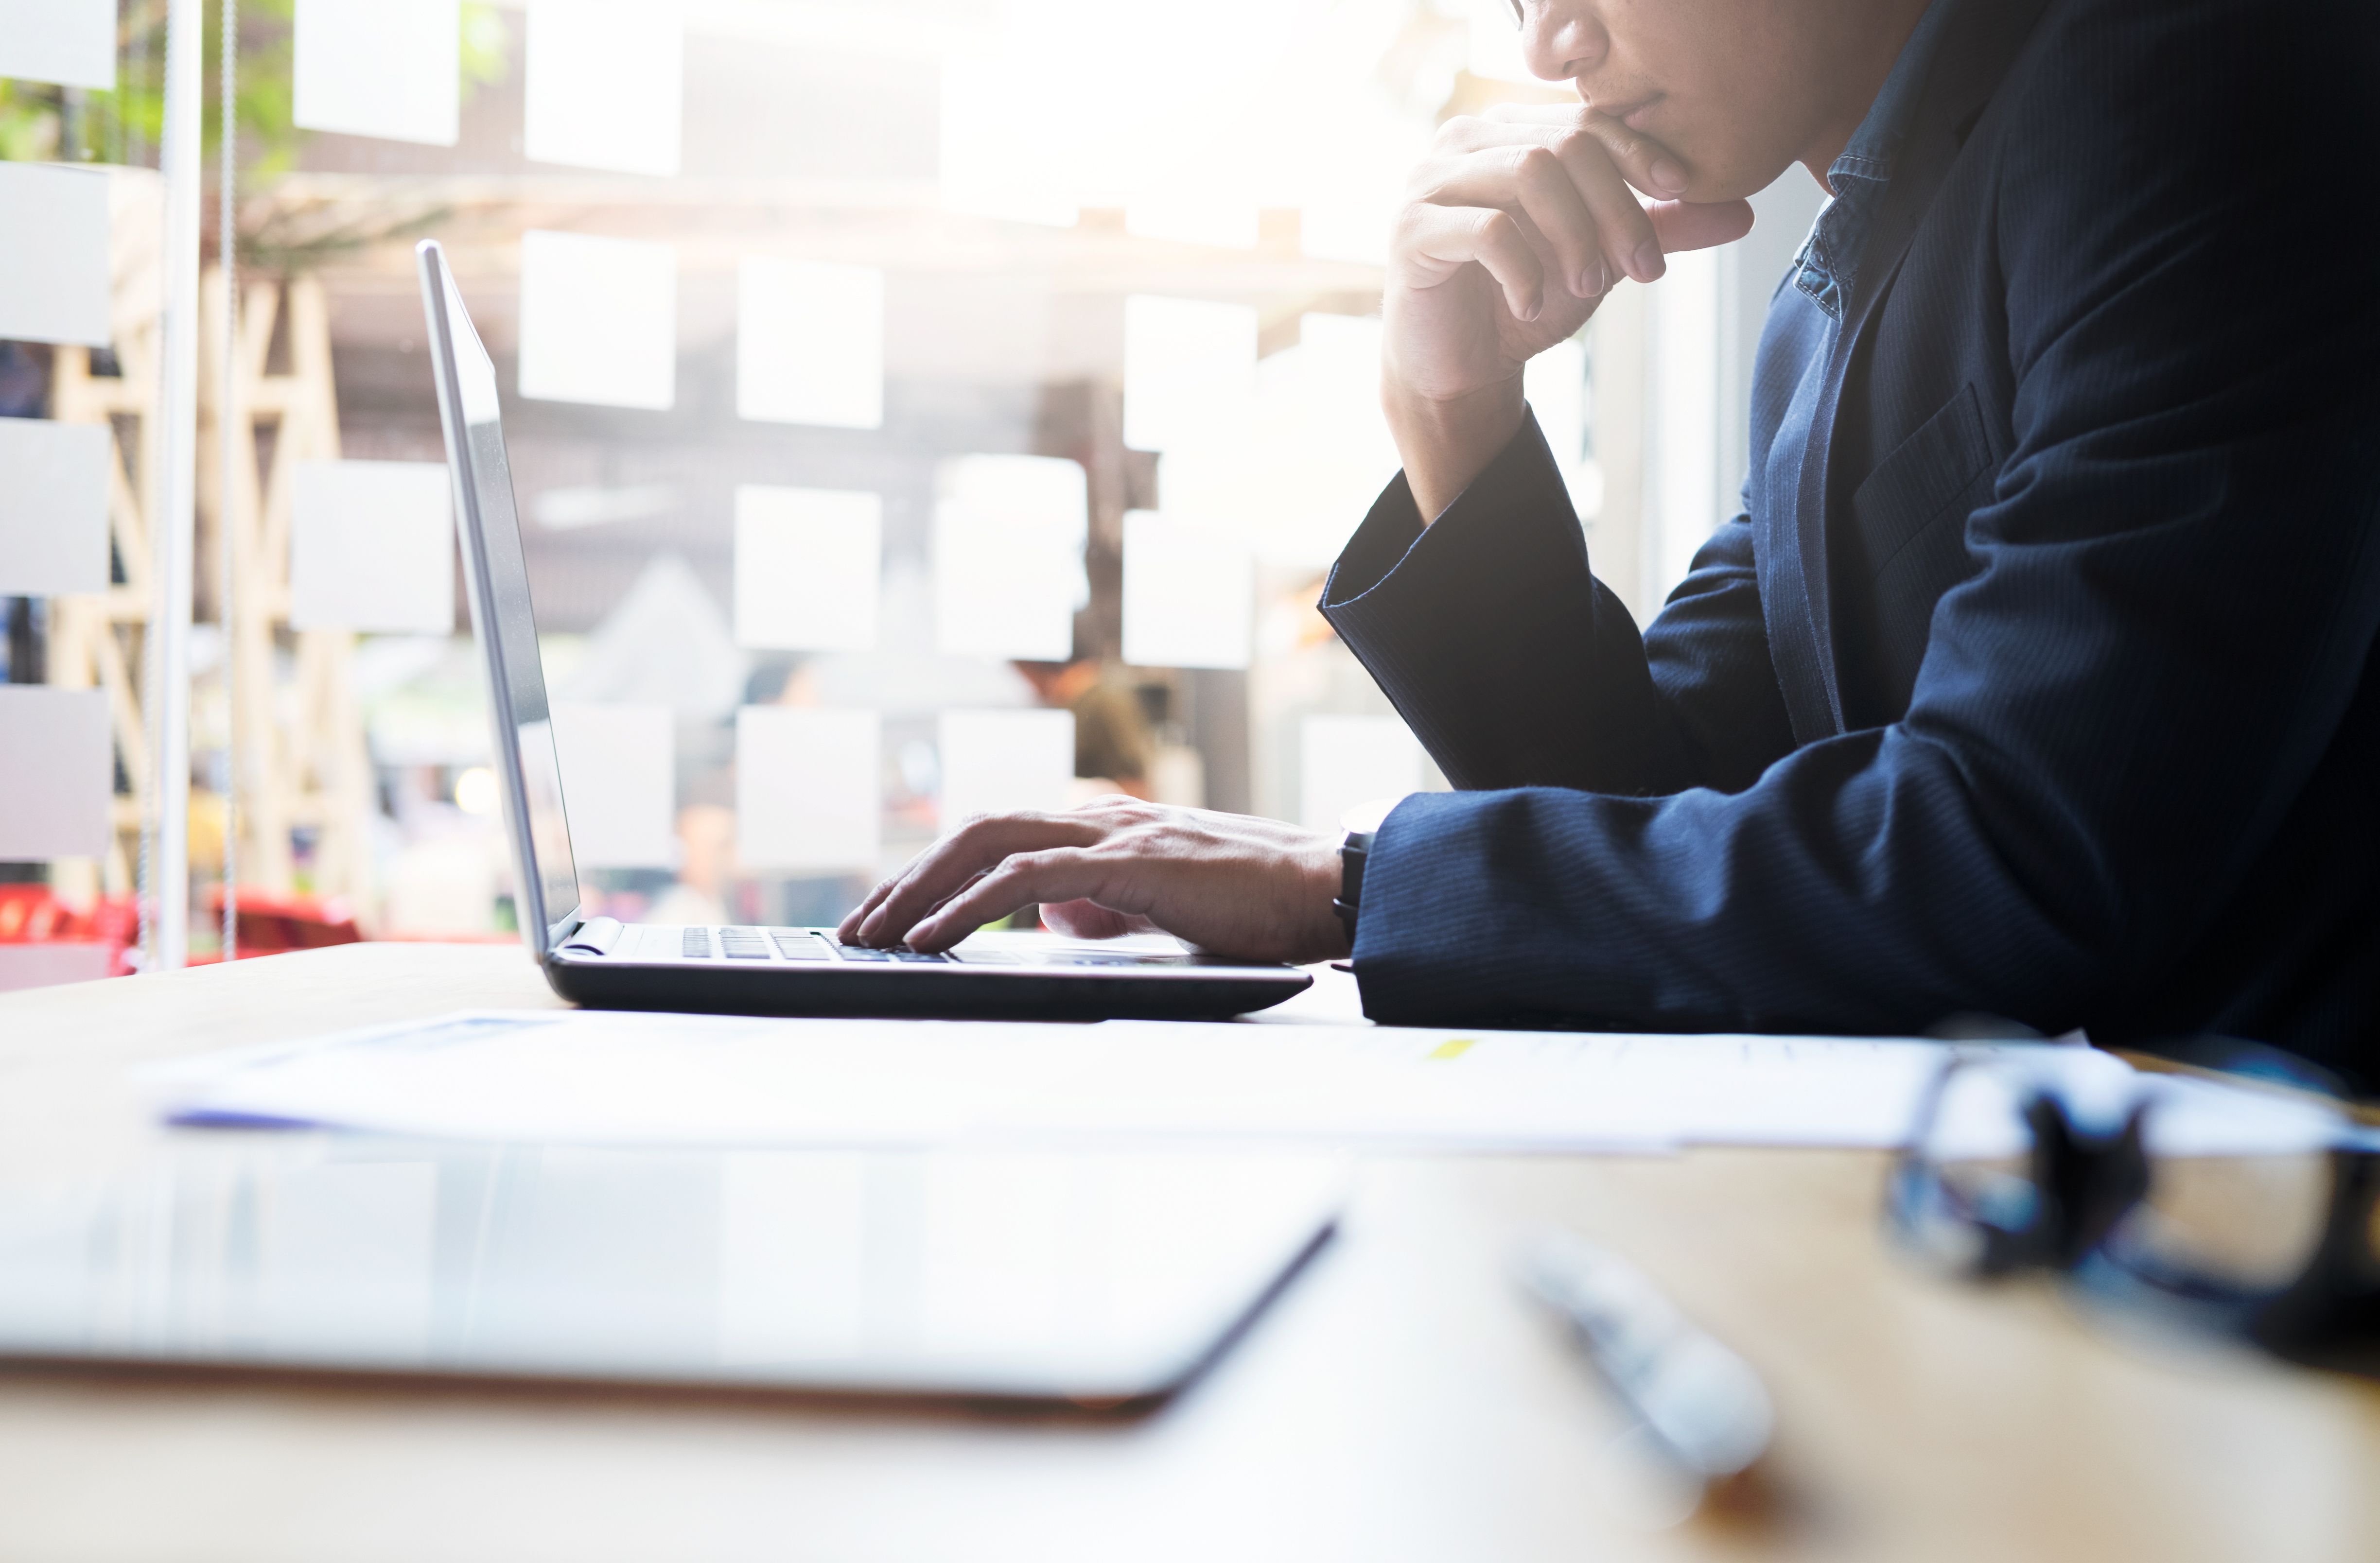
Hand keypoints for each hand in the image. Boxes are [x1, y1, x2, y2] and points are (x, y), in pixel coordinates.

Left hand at [837, 796, 1349, 965]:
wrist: (1326, 890)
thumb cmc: (1256, 906)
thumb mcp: (1160, 908)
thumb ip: (1104, 907)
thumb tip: (1052, 920)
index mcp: (1105, 829)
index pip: (998, 836)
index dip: (936, 870)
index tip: (891, 912)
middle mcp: (1100, 820)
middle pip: (976, 830)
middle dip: (908, 876)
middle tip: (859, 924)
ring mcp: (1115, 835)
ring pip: (990, 842)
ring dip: (923, 889)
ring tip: (879, 932)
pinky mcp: (1132, 863)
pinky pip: (1030, 876)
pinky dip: (972, 904)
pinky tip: (937, 935)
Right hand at [1384, 103, 1755, 518]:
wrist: (1458, 370)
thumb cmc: (1523, 301)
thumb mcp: (1601, 260)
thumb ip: (1658, 230)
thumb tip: (1742, 212)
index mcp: (1507, 133)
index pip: (1585, 121)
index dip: (1639, 152)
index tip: (1681, 192)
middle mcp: (1463, 143)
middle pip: (1562, 146)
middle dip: (1615, 208)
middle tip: (1642, 268)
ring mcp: (1430, 183)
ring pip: (1527, 175)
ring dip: (1576, 236)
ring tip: (1590, 286)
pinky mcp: (1413, 232)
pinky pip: (1486, 230)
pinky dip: (1524, 270)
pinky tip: (1531, 305)